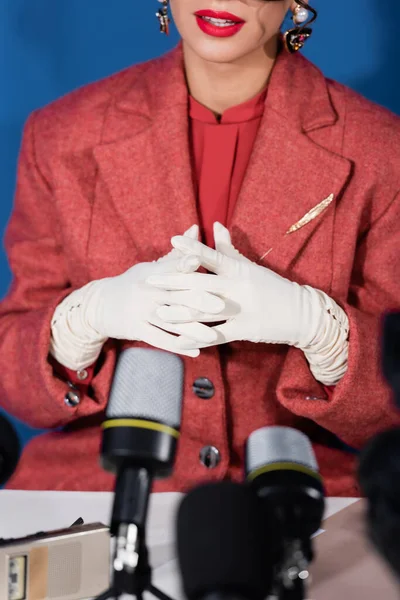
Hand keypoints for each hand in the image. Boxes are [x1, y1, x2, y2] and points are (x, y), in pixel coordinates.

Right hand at [85, 225, 225, 356]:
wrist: (99, 305)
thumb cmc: (133, 283)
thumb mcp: (150, 267)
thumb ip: (177, 253)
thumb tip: (196, 228)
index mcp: (151, 274)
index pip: (170, 267)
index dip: (185, 263)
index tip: (201, 260)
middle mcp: (146, 291)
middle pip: (175, 295)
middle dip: (199, 301)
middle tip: (221, 305)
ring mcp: (140, 312)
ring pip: (170, 321)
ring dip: (192, 330)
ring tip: (212, 336)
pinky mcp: (136, 329)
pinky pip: (160, 340)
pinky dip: (178, 346)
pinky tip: (196, 350)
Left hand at [147, 223, 324, 348]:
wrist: (301, 313)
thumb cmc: (272, 287)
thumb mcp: (251, 266)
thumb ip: (229, 249)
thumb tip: (215, 225)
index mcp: (239, 270)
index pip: (212, 256)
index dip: (191, 249)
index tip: (171, 241)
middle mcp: (238, 288)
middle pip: (201, 284)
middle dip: (173, 283)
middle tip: (150, 282)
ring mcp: (241, 309)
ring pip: (205, 311)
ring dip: (180, 313)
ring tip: (158, 312)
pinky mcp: (244, 329)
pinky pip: (217, 335)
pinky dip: (198, 339)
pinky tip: (180, 342)